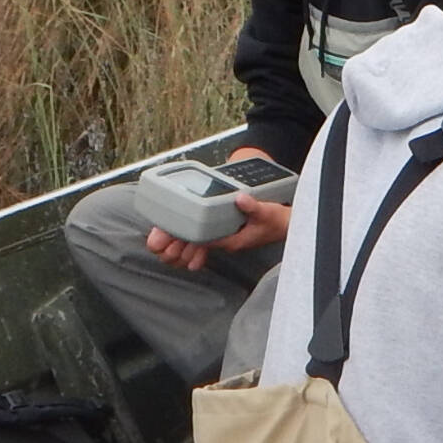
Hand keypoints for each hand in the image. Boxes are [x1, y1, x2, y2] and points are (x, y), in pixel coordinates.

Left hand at [143, 207, 286, 271]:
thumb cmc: (277, 221)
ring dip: (182, 242)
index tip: (170, 234)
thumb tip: (239, 198)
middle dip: (177, 243)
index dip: (186, 238)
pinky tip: (183, 240)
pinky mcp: (228, 233)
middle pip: (196, 244)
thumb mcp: (266, 211)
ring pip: (198, 243)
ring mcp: (226, 238)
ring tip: (161, 241)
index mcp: (232, 240)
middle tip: (156, 241)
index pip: (203, 240)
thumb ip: (252, 206)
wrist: (287, 226)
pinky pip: (206, 239)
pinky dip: (194, 240)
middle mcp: (226, 241)